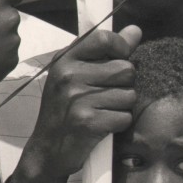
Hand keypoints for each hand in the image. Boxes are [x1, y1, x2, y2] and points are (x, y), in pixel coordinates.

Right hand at [21, 24, 140, 178]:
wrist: (46, 151)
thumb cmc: (63, 111)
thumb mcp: (75, 77)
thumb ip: (105, 53)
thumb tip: (135, 31)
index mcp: (64, 61)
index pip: (103, 38)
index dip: (121, 46)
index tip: (121, 57)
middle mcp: (69, 77)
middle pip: (125, 69)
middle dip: (124, 85)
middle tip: (106, 96)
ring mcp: (77, 99)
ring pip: (128, 95)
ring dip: (122, 107)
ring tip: (102, 112)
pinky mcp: (88, 122)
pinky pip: (124, 117)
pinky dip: (118, 124)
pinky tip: (102, 126)